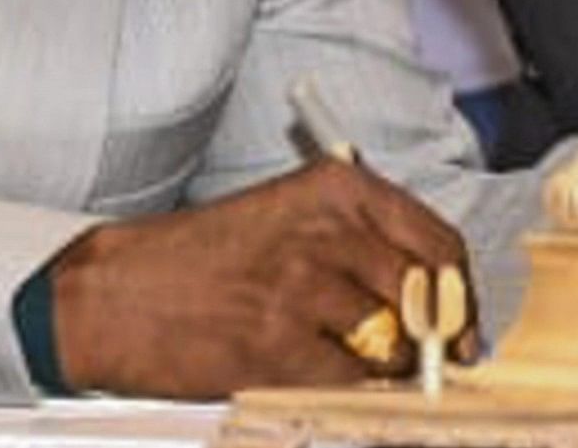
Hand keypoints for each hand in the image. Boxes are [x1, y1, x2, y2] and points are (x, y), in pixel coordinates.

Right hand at [46, 159, 477, 397]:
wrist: (114, 295)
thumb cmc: (200, 259)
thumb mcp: (285, 217)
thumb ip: (356, 242)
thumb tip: (429, 295)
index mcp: (336, 188)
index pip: (437, 243)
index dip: (460, 295)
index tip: (462, 328)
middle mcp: (327, 231)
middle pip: (423, 297)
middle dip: (429, 338)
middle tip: (420, 360)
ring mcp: (304, 289)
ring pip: (391, 343)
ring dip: (384, 367)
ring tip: (346, 361)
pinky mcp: (280, 345)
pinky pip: (350, 380)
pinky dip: (348, 390)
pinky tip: (318, 377)